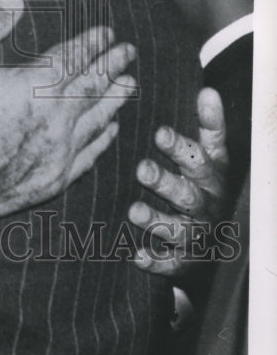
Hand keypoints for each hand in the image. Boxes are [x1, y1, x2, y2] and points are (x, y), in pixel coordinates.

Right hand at [0, 0, 137, 224]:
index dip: (92, 42)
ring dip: (115, 99)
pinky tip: (110, 131)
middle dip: (113, 65)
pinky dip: (103, 139)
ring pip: (97, 119)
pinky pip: (88, 155)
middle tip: (129, 51)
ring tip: (129, 85)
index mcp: (33, 86)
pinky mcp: (52, 180)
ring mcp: (57, 151)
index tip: (108, 32)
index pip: (74, 58)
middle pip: (93, 85)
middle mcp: (54, 118)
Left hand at [129, 87, 228, 276]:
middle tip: (141, 169)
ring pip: (178, 230)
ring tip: (134, 211)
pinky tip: (136, 256)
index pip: (200, 159)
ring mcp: (196, 234)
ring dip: (156, 220)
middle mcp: (206, 205)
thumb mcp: (213, 154)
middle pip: (188, 194)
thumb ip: (209, 125)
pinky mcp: (185, 260)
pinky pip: (171, 264)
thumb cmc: (205, 183)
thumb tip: (207, 90)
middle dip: (165, 182)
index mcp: (211, 175)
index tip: (159, 132)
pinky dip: (155, 261)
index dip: (182, 147)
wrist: (219, 237)